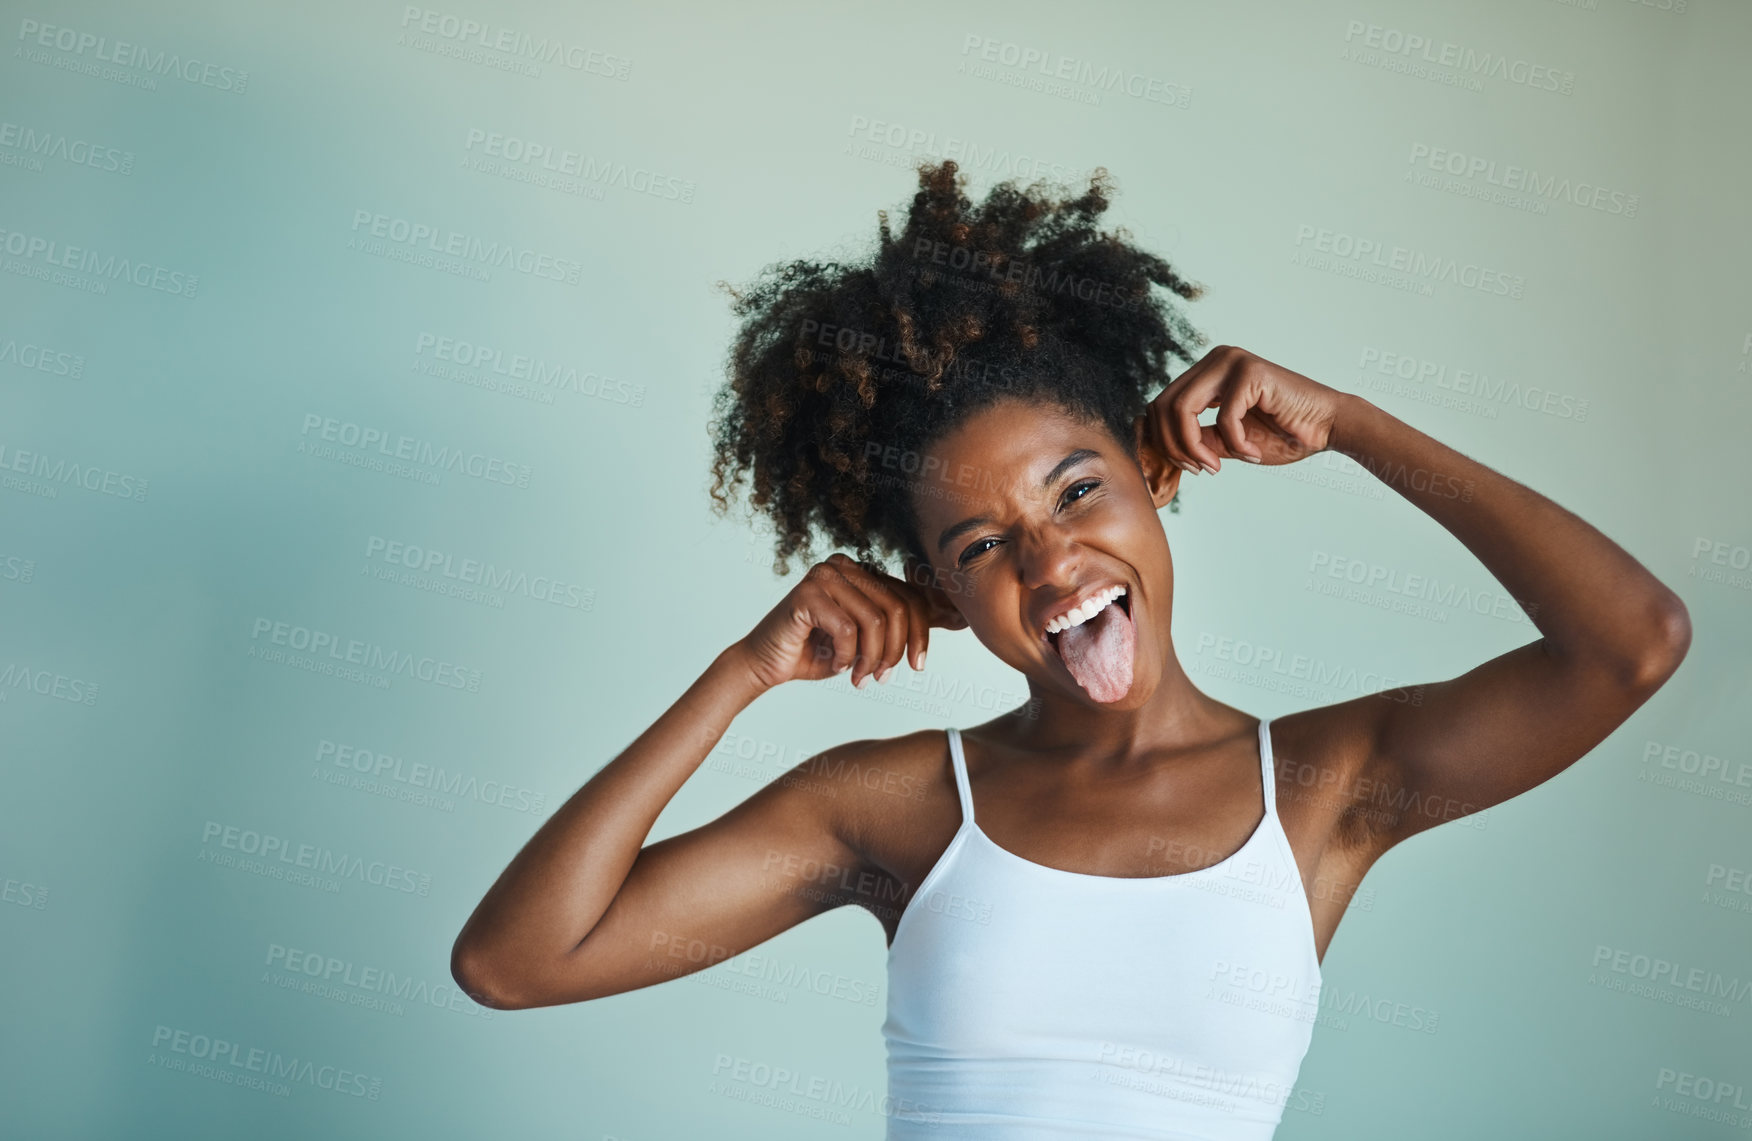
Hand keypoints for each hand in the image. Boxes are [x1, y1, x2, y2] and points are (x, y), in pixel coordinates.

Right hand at [730, 553, 963, 693]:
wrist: (765, 664)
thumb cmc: (816, 652)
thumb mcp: (866, 638)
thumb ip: (896, 624)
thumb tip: (954, 616)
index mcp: (861, 570)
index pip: (909, 597)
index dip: (920, 634)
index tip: (917, 667)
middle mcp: (845, 565)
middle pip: (898, 608)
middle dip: (896, 651)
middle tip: (883, 678)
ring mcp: (824, 574)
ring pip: (876, 621)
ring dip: (872, 659)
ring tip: (860, 678)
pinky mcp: (807, 592)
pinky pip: (848, 629)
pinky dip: (848, 656)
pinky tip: (837, 666)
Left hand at [1141, 345, 1347, 473]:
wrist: (1327, 427)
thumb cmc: (1281, 434)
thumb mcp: (1225, 440)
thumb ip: (1193, 437)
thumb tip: (1156, 444)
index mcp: (1205, 373)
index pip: (1160, 405)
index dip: (1164, 441)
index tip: (1191, 467)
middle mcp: (1214, 360)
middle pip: (1163, 406)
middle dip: (1175, 446)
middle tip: (1201, 469)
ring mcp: (1230, 361)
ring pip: (1182, 409)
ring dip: (1195, 447)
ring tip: (1217, 465)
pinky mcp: (1249, 371)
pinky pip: (1223, 418)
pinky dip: (1235, 444)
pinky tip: (1252, 452)